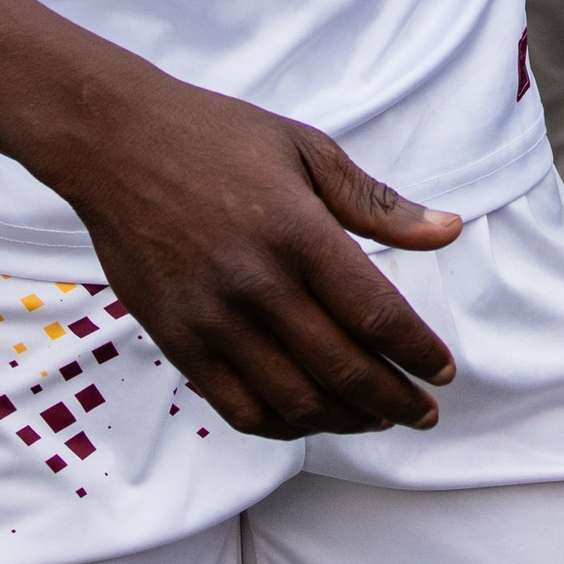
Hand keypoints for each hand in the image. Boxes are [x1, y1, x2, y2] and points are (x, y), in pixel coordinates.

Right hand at [68, 83, 465, 440]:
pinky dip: (285, 425)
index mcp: (298, 232)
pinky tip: (312, 417)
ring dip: (346, 420)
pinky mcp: (177, 339)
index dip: (418, 353)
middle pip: (343, 368)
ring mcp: (212, 319)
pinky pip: (240, 407)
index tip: (443, 371)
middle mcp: (257, 284)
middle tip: (423, 411)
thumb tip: (448, 230)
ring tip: (375, 417)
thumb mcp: (306, 151)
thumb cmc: (217, 138)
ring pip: (295, 400)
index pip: (376, 315)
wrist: (115, 143)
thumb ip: (378, 203)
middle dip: (395, 399)